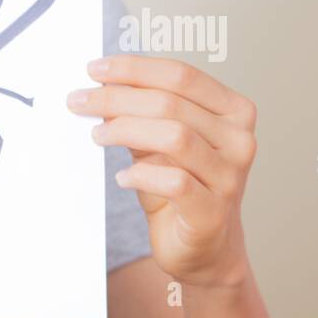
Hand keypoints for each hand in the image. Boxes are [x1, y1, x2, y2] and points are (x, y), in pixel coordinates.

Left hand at [67, 55, 257, 287]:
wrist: (204, 248)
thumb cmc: (182, 188)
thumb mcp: (159, 144)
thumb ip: (141, 115)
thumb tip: (100, 87)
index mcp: (233, 111)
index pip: (181, 76)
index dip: (134, 68)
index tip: (94, 69)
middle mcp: (239, 139)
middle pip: (171, 103)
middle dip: (117, 97)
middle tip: (78, 101)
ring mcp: (230, 176)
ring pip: (174, 136)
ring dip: (125, 130)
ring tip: (96, 135)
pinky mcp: (213, 211)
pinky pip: (174, 182)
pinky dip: (140, 174)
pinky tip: (122, 177)